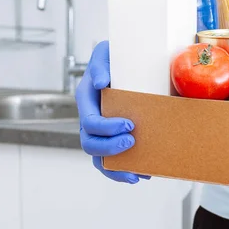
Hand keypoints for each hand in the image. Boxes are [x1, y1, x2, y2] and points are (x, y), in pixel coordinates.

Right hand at [75, 41, 149, 183]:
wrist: (126, 59)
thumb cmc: (114, 55)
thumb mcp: (106, 53)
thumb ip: (101, 65)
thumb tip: (101, 83)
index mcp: (86, 100)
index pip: (89, 122)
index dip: (106, 128)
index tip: (130, 124)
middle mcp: (91, 117)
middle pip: (90, 144)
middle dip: (110, 148)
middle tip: (132, 142)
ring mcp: (101, 130)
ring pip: (99, 158)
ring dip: (116, 169)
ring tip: (136, 175)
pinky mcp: (114, 136)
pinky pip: (113, 160)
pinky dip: (125, 170)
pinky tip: (142, 174)